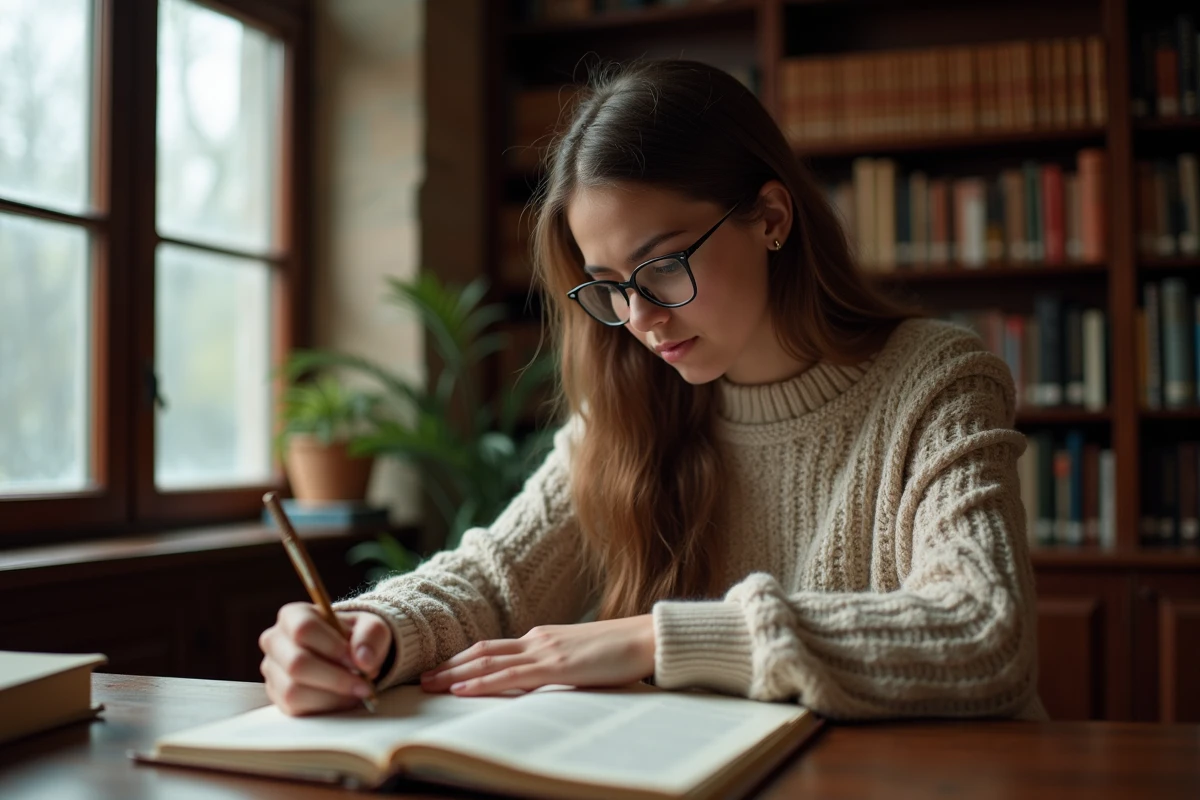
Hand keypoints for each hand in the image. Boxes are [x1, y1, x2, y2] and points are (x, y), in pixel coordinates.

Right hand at [258, 603, 392, 715]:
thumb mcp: (371, 628)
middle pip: (297, 664)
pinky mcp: (276, 696)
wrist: (347, 656)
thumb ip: (371, 636)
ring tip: (356, 691)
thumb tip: (363, 660)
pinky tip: (344, 699)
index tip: (358, 662)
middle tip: (364, 684)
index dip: (333, 647)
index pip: (304, 629)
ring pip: (294, 691)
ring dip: (332, 696)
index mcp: (293, 616)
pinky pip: (296, 709)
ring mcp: (272, 670)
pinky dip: (326, 707)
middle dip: (336, 678)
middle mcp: (275, 641)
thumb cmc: (355, 637)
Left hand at [419, 615, 655, 695]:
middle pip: (482, 651)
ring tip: (429, 685)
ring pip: (488, 662)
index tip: (441, 670)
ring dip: (455, 674)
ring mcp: (545, 650)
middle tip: (421, 679)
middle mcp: (537, 639)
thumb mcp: (581, 659)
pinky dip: (481, 683)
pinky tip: (462, 690)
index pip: (494, 648)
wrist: (647, 639)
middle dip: (449, 666)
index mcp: (543, 637)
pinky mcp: (556, 666)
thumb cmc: (621, 651)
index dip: (464, 659)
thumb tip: (541, 684)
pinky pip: (511, 676)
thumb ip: (558, 668)